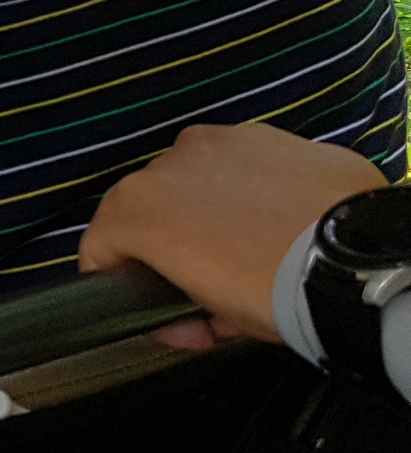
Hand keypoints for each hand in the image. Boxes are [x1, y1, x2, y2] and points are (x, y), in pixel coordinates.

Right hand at [80, 124, 387, 347]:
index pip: (100, 245)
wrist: (353, 262)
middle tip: (207, 286)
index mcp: (138, 208)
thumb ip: (178, 307)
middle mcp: (168, 163)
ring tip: (249, 249)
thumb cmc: (278, 291)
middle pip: (148, 208)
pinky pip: (239, 164)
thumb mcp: (214, 318)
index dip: (121, 284)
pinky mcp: (265, 135)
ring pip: (193, 180)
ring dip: (207, 210)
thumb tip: (186, 314)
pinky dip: (248, 188)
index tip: (157, 311)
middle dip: (168, 245)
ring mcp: (218, 143)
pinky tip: (278, 220)